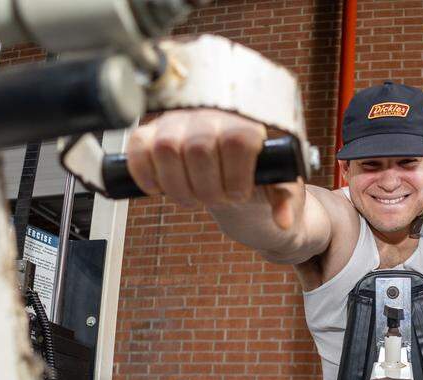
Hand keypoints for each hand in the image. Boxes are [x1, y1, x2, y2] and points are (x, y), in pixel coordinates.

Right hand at [126, 108, 301, 229]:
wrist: (235, 184)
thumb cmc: (260, 184)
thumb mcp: (280, 192)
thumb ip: (284, 200)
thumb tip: (283, 221)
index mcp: (246, 123)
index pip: (237, 140)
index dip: (235, 176)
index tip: (238, 195)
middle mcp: (211, 115)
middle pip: (199, 146)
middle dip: (206, 188)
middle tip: (215, 201)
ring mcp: (179, 122)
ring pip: (166, 147)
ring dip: (178, 185)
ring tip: (193, 198)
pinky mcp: (152, 133)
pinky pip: (137, 145)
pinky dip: (144, 173)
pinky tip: (157, 190)